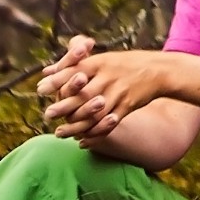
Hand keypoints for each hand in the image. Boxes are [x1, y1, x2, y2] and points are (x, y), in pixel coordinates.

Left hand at [40, 41, 170, 141]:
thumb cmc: (124, 64)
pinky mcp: (127, 107)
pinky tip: (83, 141)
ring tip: (59, 133)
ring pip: (94, 112)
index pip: (74, 71)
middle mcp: (108, 77)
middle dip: (63, 106)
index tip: (40, 89)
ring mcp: (118, 93)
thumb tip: (46, 71)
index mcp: (100, 62)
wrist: (158, 71)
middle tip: (47, 114)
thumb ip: (73, 64)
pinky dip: (95, 134)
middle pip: (82, 93)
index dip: (56, 81)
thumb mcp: (101, 59)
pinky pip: (109, 123)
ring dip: (76, 125)